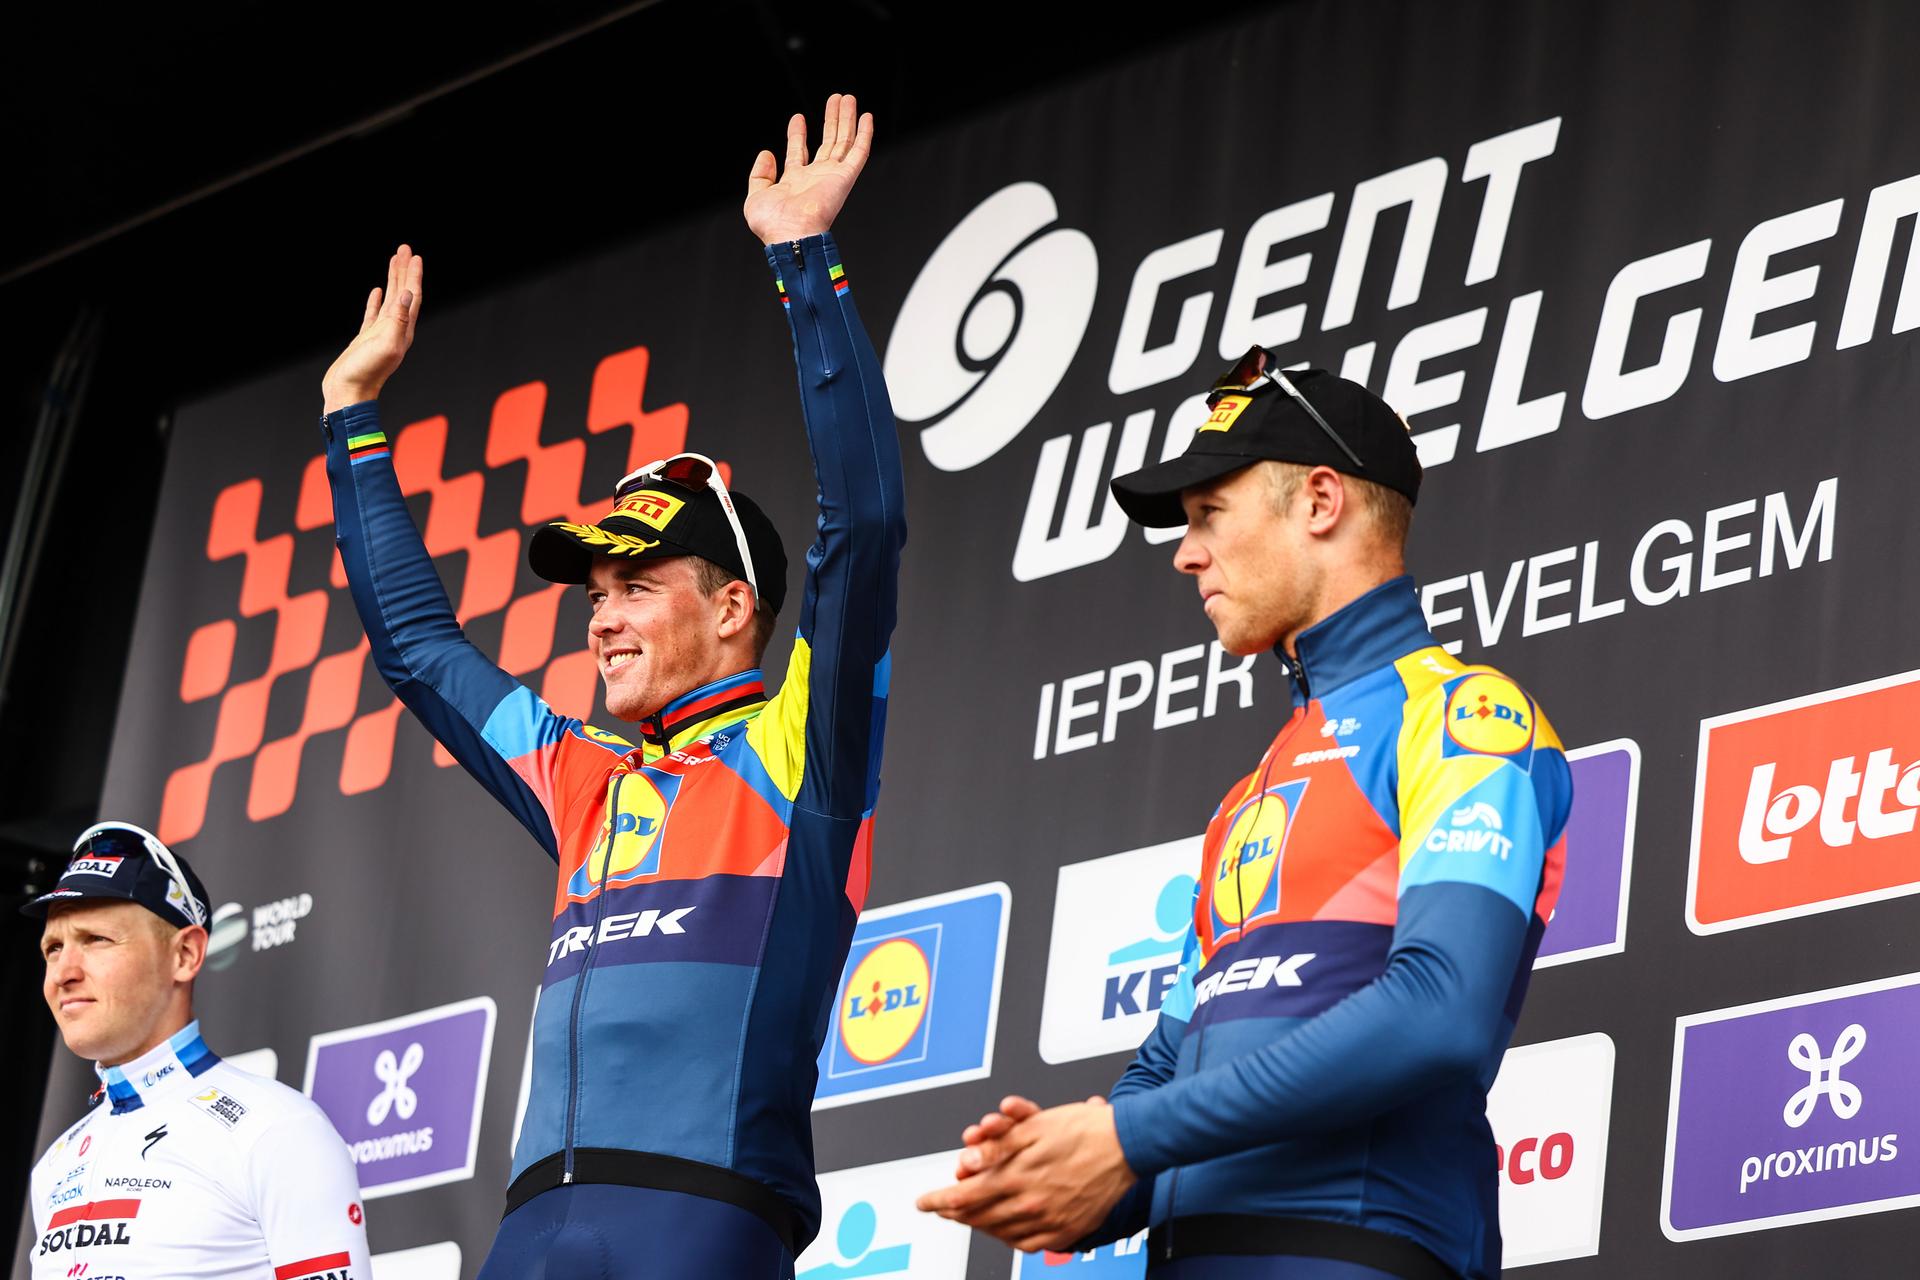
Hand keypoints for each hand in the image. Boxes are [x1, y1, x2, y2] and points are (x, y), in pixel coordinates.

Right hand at [322, 245, 423, 412]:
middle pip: (403, 293)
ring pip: (390, 300)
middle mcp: (395, 330)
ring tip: (394, 261)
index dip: (414, 276)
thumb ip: (399, 320)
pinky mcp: (365, 339)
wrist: (348, 393)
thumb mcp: (386, 345)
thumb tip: (409, 294)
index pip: (412, 296)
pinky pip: (374, 313)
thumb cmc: (366, 373)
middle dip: (404, 270)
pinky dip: (377, 300)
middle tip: (405, 248)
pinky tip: (377, 291)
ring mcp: (380, 333)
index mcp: (403, 330)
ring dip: (393, 280)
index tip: (415, 256)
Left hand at [744, 93, 872, 244]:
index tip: (798, 118)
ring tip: (848, 98)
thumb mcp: (755, 196)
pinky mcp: (845, 178)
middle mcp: (817, 178)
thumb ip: (759, 174)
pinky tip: (866, 117)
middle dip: (831, 120)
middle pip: (827, 142)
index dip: (798, 134)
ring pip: (844, 142)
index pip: (799, 152)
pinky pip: (859, 152)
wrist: (791, 235)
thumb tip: (767, 153)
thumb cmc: (773, 225)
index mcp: (796, 182)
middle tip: (835, 100)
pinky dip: (864, 134)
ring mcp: (832, 176)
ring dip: (846, 119)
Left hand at [917, 1098, 1135, 1252]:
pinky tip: (1004, 1228)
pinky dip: (1009, 1238)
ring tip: (969, 1215)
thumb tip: (967, 1161)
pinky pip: (1029, 1245)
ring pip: (1001, 1232)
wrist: (1126, 1145)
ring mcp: (1050, 1223)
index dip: (938, 1200)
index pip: (964, 1197)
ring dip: (980, 1224)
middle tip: (943, 1207)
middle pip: (979, 1217)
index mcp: (1017, 1178)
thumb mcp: (1032, 1127)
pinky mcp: (1067, 1232)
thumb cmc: (1081, 1129)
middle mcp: (1030, 1206)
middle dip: (955, 1212)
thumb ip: (996, 1147)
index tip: (924, 1202)